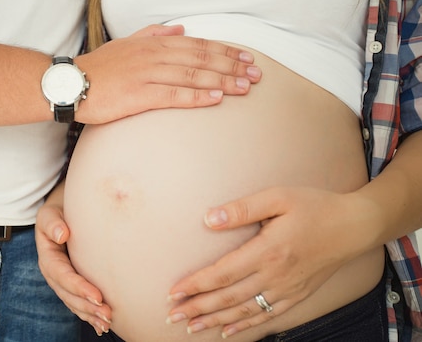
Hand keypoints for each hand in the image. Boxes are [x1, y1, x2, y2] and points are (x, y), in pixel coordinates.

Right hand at [36, 193, 112, 335]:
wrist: (62, 211)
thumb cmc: (58, 211)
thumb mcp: (50, 213)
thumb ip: (53, 223)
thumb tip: (62, 235)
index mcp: (47, 257)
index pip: (63, 275)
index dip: (78, 287)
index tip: (97, 296)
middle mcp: (53, 273)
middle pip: (68, 294)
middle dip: (86, 307)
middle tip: (107, 314)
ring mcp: (61, 281)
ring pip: (73, 302)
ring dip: (89, 314)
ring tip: (107, 322)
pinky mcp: (71, 284)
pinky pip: (78, 303)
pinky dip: (89, 315)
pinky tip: (101, 326)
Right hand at [74, 24, 261, 123]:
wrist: (72, 84)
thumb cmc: (100, 67)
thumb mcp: (127, 42)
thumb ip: (154, 34)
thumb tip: (180, 29)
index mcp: (154, 44)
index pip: (197, 45)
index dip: (224, 51)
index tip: (246, 57)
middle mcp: (154, 56)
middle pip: (201, 59)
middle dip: (232, 66)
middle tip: (256, 74)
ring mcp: (148, 75)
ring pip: (193, 75)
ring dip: (223, 81)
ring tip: (245, 87)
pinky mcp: (140, 96)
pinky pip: (174, 95)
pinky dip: (198, 95)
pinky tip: (216, 97)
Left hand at [166, 187, 371, 337]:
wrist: (354, 225)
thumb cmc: (314, 206)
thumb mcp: (278, 197)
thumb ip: (242, 209)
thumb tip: (208, 219)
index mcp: (267, 251)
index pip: (222, 273)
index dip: (195, 285)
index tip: (173, 292)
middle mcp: (275, 275)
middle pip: (228, 297)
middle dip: (197, 308)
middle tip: (171, 315)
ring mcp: (287, 289)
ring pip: (244, 310)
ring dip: (215, 320)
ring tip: (191, 327)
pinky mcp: (297, 295)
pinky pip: (267, 316)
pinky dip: (245, 325)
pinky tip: (228, 331)